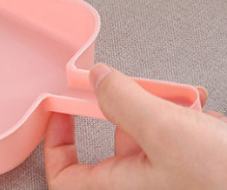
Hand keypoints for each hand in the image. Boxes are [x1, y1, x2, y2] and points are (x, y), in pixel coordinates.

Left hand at [44, 63, 226, 188]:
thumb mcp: (166, 132)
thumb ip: (124, 101)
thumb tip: (97, 79)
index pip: (67, 178)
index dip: (55, 145)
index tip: (58, 111)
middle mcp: (145, 187)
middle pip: (113, 144)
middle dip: (126, 109)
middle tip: (136, 90)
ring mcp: (172, 178)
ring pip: (149, 134)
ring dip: (162, 109)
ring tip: (182, 100)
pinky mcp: (195, 169)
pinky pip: (178, 137)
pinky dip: (187, 118)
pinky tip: (204, 112)